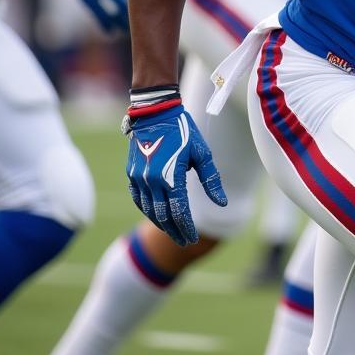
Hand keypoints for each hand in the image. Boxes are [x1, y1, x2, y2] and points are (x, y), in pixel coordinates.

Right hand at [125, 103, 226, 246]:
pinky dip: (148, 210)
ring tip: (173, 231)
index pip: (179, 211)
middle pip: (163, 215)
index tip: (193, 239)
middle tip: (185, 242)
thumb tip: (222, 203)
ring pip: (149, 210)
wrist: (156, 113)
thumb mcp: (202, 153)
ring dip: (161, 223)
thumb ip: (211, 180)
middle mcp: (152, 181)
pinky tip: (156, 215)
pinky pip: (138, 199)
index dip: (186, 228)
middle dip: (175, 231)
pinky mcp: (131, 174)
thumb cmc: (184, 131)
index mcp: (171, 177)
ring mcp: (139, 178)